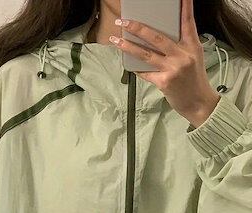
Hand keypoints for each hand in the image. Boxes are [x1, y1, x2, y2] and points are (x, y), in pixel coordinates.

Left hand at [109, 0, 219, 127]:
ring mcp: (173, 69)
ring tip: (115, 40)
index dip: (185, 8)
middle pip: (156, 37)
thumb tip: (158, 38)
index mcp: (192, 46)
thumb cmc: (194, 80)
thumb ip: (180, 46)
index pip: (188, 23)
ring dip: (128, 46)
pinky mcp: (164, 82)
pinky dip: (136, 69)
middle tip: (124, 22)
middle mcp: (182, 55)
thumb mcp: (193, 58)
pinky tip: (128, 64)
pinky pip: (145, 72)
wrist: (198, 103)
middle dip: (138, 28)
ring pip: (145, 54)